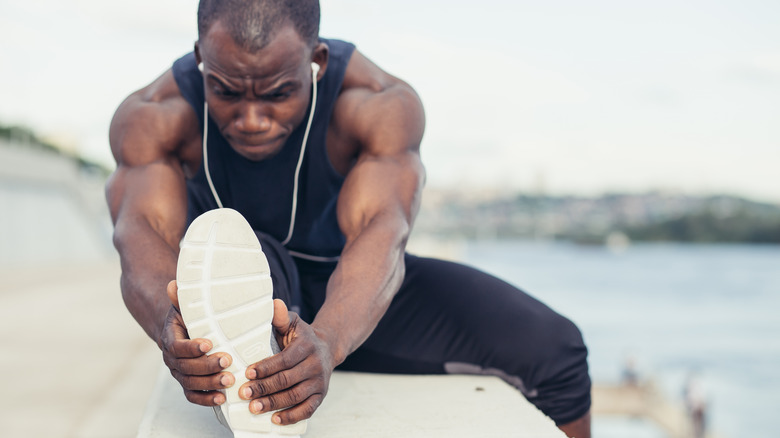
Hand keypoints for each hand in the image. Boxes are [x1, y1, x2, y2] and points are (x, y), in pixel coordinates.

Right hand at [160, 280, 234, 405]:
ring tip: (229, 380)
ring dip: (209, 383)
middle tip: (227, 361)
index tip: (208, 343)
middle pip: (185, 367)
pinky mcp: (188, 384)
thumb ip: (182, 298)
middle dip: (206, 366)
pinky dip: (206, 399)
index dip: (191, 347)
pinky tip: (221, 398)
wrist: (184, 331)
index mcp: (170, 338)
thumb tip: (174, 285)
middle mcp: (171, 359)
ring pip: (190, 383)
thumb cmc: (190, 316)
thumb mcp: (186, 305)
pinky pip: (192, 395)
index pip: (176, 346)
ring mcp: (179, 373)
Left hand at [239, 300, 333, 424]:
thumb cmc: (302, 337)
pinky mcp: (321, 396)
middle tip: (244, 393)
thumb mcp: (293, 323)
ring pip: (295, 396)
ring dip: (273, 404)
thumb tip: (273, 304)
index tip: (248, 372)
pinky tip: (275, 419)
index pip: (285, 359)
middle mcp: (316, 365)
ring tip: (253, 408)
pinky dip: (292, 416)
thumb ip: (281, 316)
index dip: (266, 367)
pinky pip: (307, 410)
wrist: (328, 348)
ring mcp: (320, 382)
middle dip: (264, 388)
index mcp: (307, 346)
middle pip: (287, 380)